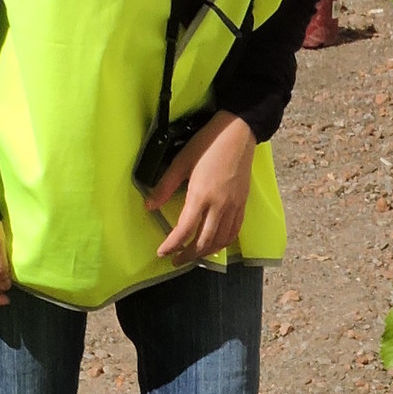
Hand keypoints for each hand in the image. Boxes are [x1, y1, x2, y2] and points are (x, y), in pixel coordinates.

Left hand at [148, 111, 256, 264]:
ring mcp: (234, 206)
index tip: (162, 252)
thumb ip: (165, 186)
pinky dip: (223, 243)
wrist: (238, 133)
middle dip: (187, 255)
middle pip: (203, 241)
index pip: (185, 230)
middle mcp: (219, 205)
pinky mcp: (243, 204)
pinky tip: (214, 244)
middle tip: (175, 260)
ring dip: (205, 252)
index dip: (172, 245)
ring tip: (192, 255)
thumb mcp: (181, 162)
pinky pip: (234, 232)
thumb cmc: (207, 144)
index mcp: (201, 195)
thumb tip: (149, 206)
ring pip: (220, 240)